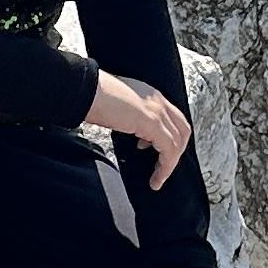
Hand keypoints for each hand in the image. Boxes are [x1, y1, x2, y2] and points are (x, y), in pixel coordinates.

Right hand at [85, 70, 192, 186]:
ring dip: (170, 164)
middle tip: (164, 167)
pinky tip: (156, 178)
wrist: (85, 88)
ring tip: (159, 178)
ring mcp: (157, 110)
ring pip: (178, 142)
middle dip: (177, 152)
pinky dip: (166, 167)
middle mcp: (157, 100)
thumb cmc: (91, 96)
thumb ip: (128, 115)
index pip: (173, 118)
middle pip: (183, 130)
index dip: (171, 136)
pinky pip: (169, 150)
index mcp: (149, 95)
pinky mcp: (152, 123)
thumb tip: (127, 127)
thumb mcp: (116, 105)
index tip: (156, 150)